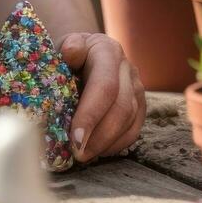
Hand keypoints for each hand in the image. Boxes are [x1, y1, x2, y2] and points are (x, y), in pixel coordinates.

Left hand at [60, 32, 145, 161]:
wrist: (79, 53)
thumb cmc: (65, 55)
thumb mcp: (62, 46)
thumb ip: (67, 48)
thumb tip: (70, 52)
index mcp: (107, 51)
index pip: (105, 86)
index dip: (91, 115)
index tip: (75, 139)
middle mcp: (127, 68)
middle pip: (121, 108)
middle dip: (99, 136)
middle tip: (78, 154)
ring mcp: (136, 87)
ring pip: (130, 121)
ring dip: (107, 143)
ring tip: (84, 156)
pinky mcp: (139, 105)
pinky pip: (134, 130)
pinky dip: (116, 145)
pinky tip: (98, 151)